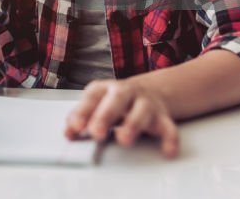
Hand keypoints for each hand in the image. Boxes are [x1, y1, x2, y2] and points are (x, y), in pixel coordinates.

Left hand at [64, 79, 178, 157]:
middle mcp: (128, 92)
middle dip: (106, 115)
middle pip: (118, 99)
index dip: (83, 111)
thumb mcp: (97, 104)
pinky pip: (168, 127)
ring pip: (143, 111)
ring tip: (124, 139)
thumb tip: (69, 133)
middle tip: (96, 132)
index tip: (75, 127)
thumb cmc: (116, 102)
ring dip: (133, 124)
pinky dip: (170, 139)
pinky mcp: (162, 117)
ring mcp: (146, 104)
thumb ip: (81, 118)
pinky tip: (167, 151)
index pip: (93, 96)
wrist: (150, 91)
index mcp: (107, 88)